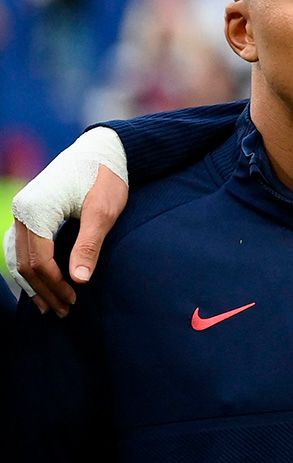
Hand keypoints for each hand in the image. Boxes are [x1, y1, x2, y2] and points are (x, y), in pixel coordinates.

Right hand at [5, 127, 128, 315]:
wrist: (103, 151)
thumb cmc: (105, 179)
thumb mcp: (103, 212)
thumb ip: (89, 245)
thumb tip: (79, 280)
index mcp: (36, 210)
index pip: (39, 260)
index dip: (55, 285)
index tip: (74, 301)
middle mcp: (22, 210)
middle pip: (25, 262)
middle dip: (44, 289)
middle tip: (64, 311)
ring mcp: (22, 211)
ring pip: (18, 256)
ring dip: (33, 283)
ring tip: (49, 306)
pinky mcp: (29, 211)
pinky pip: (19, 247)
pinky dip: (27, 268)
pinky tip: (38, 284)